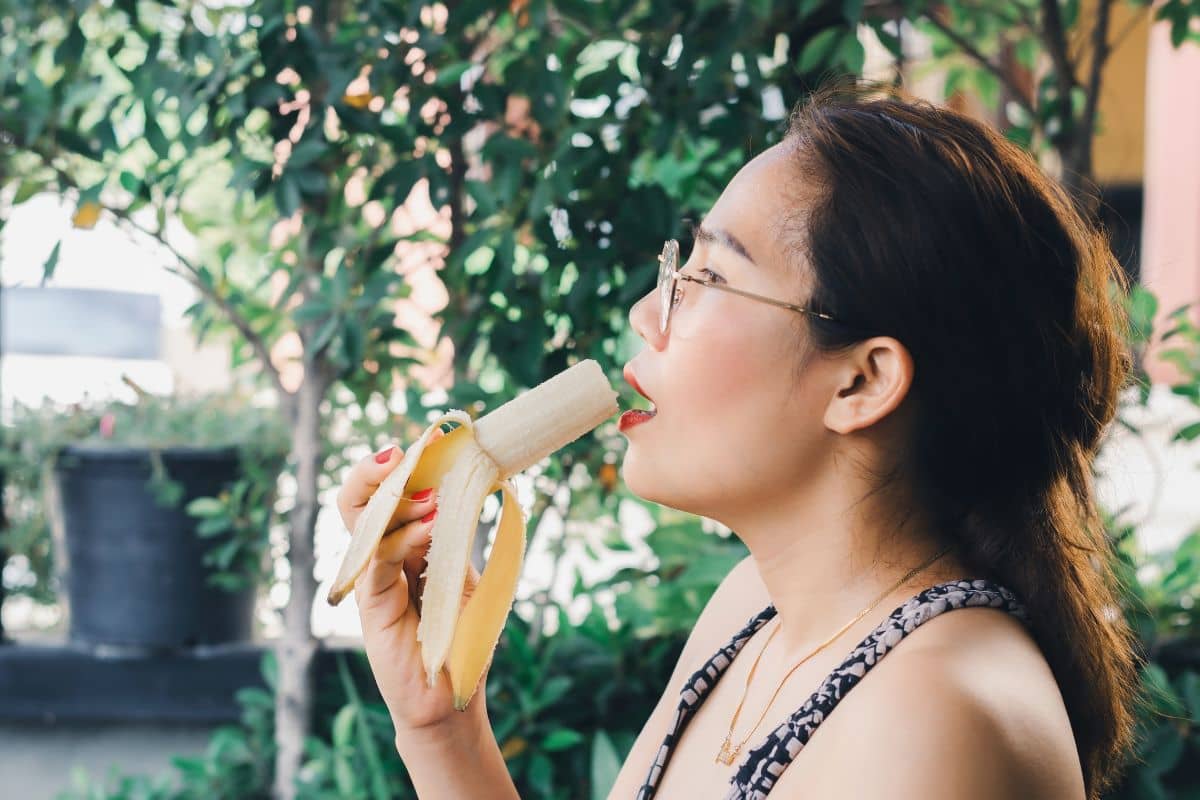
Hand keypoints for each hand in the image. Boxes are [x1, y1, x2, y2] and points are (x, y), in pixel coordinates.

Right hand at [335, 429, 485, 733]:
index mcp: (401, 544)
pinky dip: (405, 539)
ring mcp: (372, 580)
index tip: (434, 441)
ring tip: (432, 493)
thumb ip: (457, 535)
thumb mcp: (464, 572)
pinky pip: (380, 562)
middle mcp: (379, 557)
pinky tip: (433, 527)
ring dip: (396, 499)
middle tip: (407, 452)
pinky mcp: (372, 607)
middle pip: (358, 501)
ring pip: (363, 524)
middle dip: (376, 470)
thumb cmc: (459, 634)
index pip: (389, 493)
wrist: (452, 691)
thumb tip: (472, 484)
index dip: (406, 465)